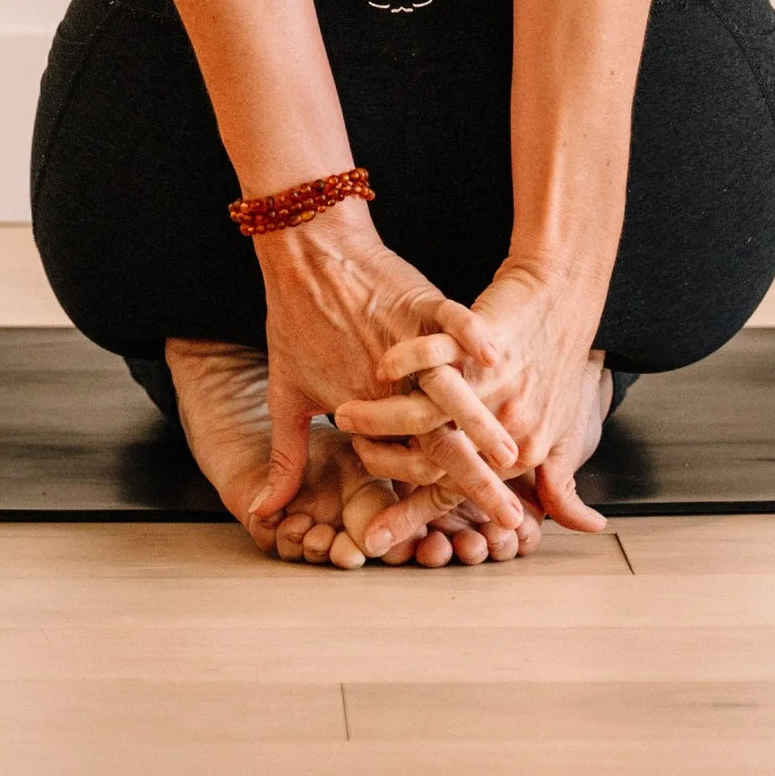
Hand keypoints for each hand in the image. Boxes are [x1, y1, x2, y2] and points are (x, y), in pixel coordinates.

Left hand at [251, 206, 523, 537]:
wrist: (304, 251)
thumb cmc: (294, 320)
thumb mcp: (286, 394)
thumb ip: (285, 458)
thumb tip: (261, 511)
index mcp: (364, 410)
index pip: (408, 468)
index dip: (435, 502)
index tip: (462, 524)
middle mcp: (391, 384)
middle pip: (441, 442)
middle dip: (478, 482)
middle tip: (511, 517)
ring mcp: (408, 341)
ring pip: (452, 392)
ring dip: (484, 425)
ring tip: (513, 455)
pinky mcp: (420, 300)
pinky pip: (453, 321)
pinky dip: (472, 337)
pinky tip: (494, 355)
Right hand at [336, 252, 610, 531]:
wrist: (566, 303)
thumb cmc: (563, 371)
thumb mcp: (568, 436)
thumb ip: (563, 489)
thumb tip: (589, 529)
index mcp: (518, 452)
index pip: (454, 489)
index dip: (413, 514)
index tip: (376, 538)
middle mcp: (503, 418)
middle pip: (440, 452)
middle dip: (388, 464)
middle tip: (349, 475)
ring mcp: (491, 374)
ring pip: (432, 403)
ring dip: (385, 413)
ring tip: (345, 417)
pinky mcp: (482, 327)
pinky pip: (443, 343)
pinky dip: (415, 355)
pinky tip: (386, 365)